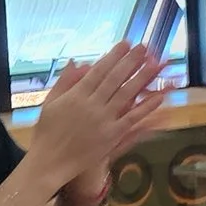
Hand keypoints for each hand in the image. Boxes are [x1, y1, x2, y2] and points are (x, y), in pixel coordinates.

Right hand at [31, 44, 168, 181]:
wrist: (50, 161)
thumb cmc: (47, 132)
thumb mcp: (50, 103)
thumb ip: (65, 81)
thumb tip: (78, 61)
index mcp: (76, 95)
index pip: (99, 71)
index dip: (114, 56)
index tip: (126, 44)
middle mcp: (91, 104)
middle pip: (115, 79)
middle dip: (130, 61)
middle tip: (144, 47)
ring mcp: (103, 120)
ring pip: (126, 95)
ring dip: (141, 78)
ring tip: (154, 64)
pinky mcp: (112, 135)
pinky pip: (132, 119)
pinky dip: (145, 107)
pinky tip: (158, 97)